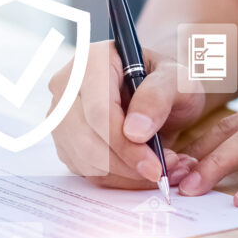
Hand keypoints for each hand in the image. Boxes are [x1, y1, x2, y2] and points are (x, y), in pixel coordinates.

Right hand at [49, 41, 203, 188]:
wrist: (157, 94)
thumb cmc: (166, 82)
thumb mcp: (177, 80)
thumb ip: (159, 96)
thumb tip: (135, 131)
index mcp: (92, 60)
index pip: (99, 112)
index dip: (125, 145)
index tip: (154, 167)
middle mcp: (67, 85)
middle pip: (86, 139)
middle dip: (126, 164)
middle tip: (161, 172)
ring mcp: (60, 114)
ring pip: (84, 159)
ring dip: (123, 174)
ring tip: (157, 167)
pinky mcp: (64, 140)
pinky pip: (85, 170)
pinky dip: (116, 177)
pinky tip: (139, 168)